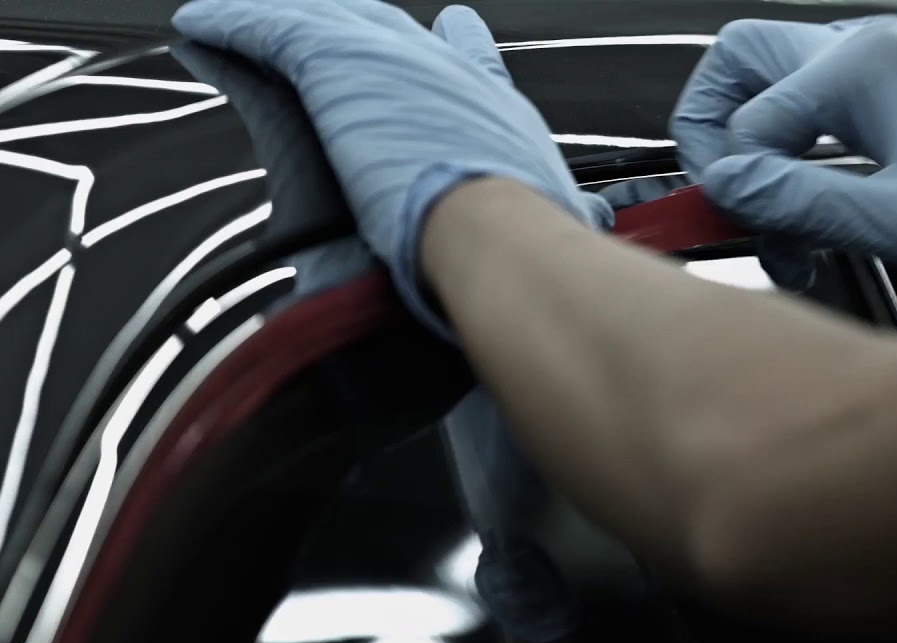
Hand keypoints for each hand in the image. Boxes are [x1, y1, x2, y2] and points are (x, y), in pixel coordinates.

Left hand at [173, 0, 610, 335]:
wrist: (503, 245)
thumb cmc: (528, 255)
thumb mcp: (552, 225)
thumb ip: (559, 228)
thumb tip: (585, 240)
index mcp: (496, 112)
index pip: (474, 67)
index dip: (459, 53)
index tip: (454, 36)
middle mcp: (450, 76)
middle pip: (397, 35)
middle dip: (367, 30)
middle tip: (345, 26)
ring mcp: (397, 63)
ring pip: (331, 23)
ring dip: (289, 25)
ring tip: (247, 21)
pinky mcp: (341, 66)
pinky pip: (271, 29)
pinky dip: (234, 25)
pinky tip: (202, 23)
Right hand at [671, 17, 896, 288]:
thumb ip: (801, 202)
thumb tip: (726, 185)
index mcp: (865, 65)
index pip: (747, 115)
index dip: (729, 177)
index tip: (736, 225)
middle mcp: (870, 50)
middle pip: (743, 61)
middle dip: (716, 128)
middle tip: (720, 191)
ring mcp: (885, 70)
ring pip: (776, 87)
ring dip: (761, 153)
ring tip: (780, 229)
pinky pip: (817, 113)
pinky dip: (799, 159)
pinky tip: (815, 215)